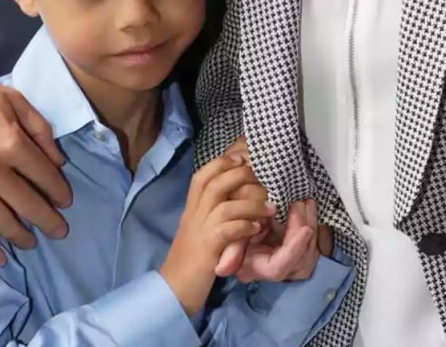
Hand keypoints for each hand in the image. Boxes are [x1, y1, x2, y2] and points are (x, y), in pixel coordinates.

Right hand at [0, 64, 70, 266]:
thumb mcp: (11, 98)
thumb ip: (39, 127)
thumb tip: (58, 160)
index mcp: (11, 141)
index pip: (45, 176)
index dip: (59, 192)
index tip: (65, 202)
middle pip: (28, 204)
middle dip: (48, 220)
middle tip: (59, 231)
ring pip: (2, 221)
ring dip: (21, 236)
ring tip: (32, 242)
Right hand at [161, 151, 274, 314]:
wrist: (174, 287)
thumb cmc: (191, 257)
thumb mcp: (199, 228)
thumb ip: (210, 210)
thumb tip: (233, 194)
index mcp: (191, 207)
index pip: (202, 174)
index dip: (223, 162)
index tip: (243, 157)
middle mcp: (193, 213)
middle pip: (213, 181)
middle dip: (239, 174)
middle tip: (263, 177)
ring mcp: (199, 230)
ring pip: (223, 203)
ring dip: (250, 202)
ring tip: (271, 207)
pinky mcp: (207, 248)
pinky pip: (227, 230)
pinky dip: (244, 226)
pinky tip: (257, 229)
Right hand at [216, 197, 320, 281]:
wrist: (242, 228)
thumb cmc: (234, 235)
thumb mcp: (230, 238)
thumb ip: (230, 250)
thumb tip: (221, 270)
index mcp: (261, 269)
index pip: (281, 266)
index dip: (294, 249)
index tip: (305, 230)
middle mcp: (280, 271)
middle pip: (302, 259)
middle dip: (305, 228)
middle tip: (302, 203)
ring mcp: (294, 263)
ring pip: (311, 249)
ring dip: (311, 222)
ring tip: (307, 201)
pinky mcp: (302, 250)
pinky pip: (313, 240)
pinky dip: (312, 221)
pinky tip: (310, 205)